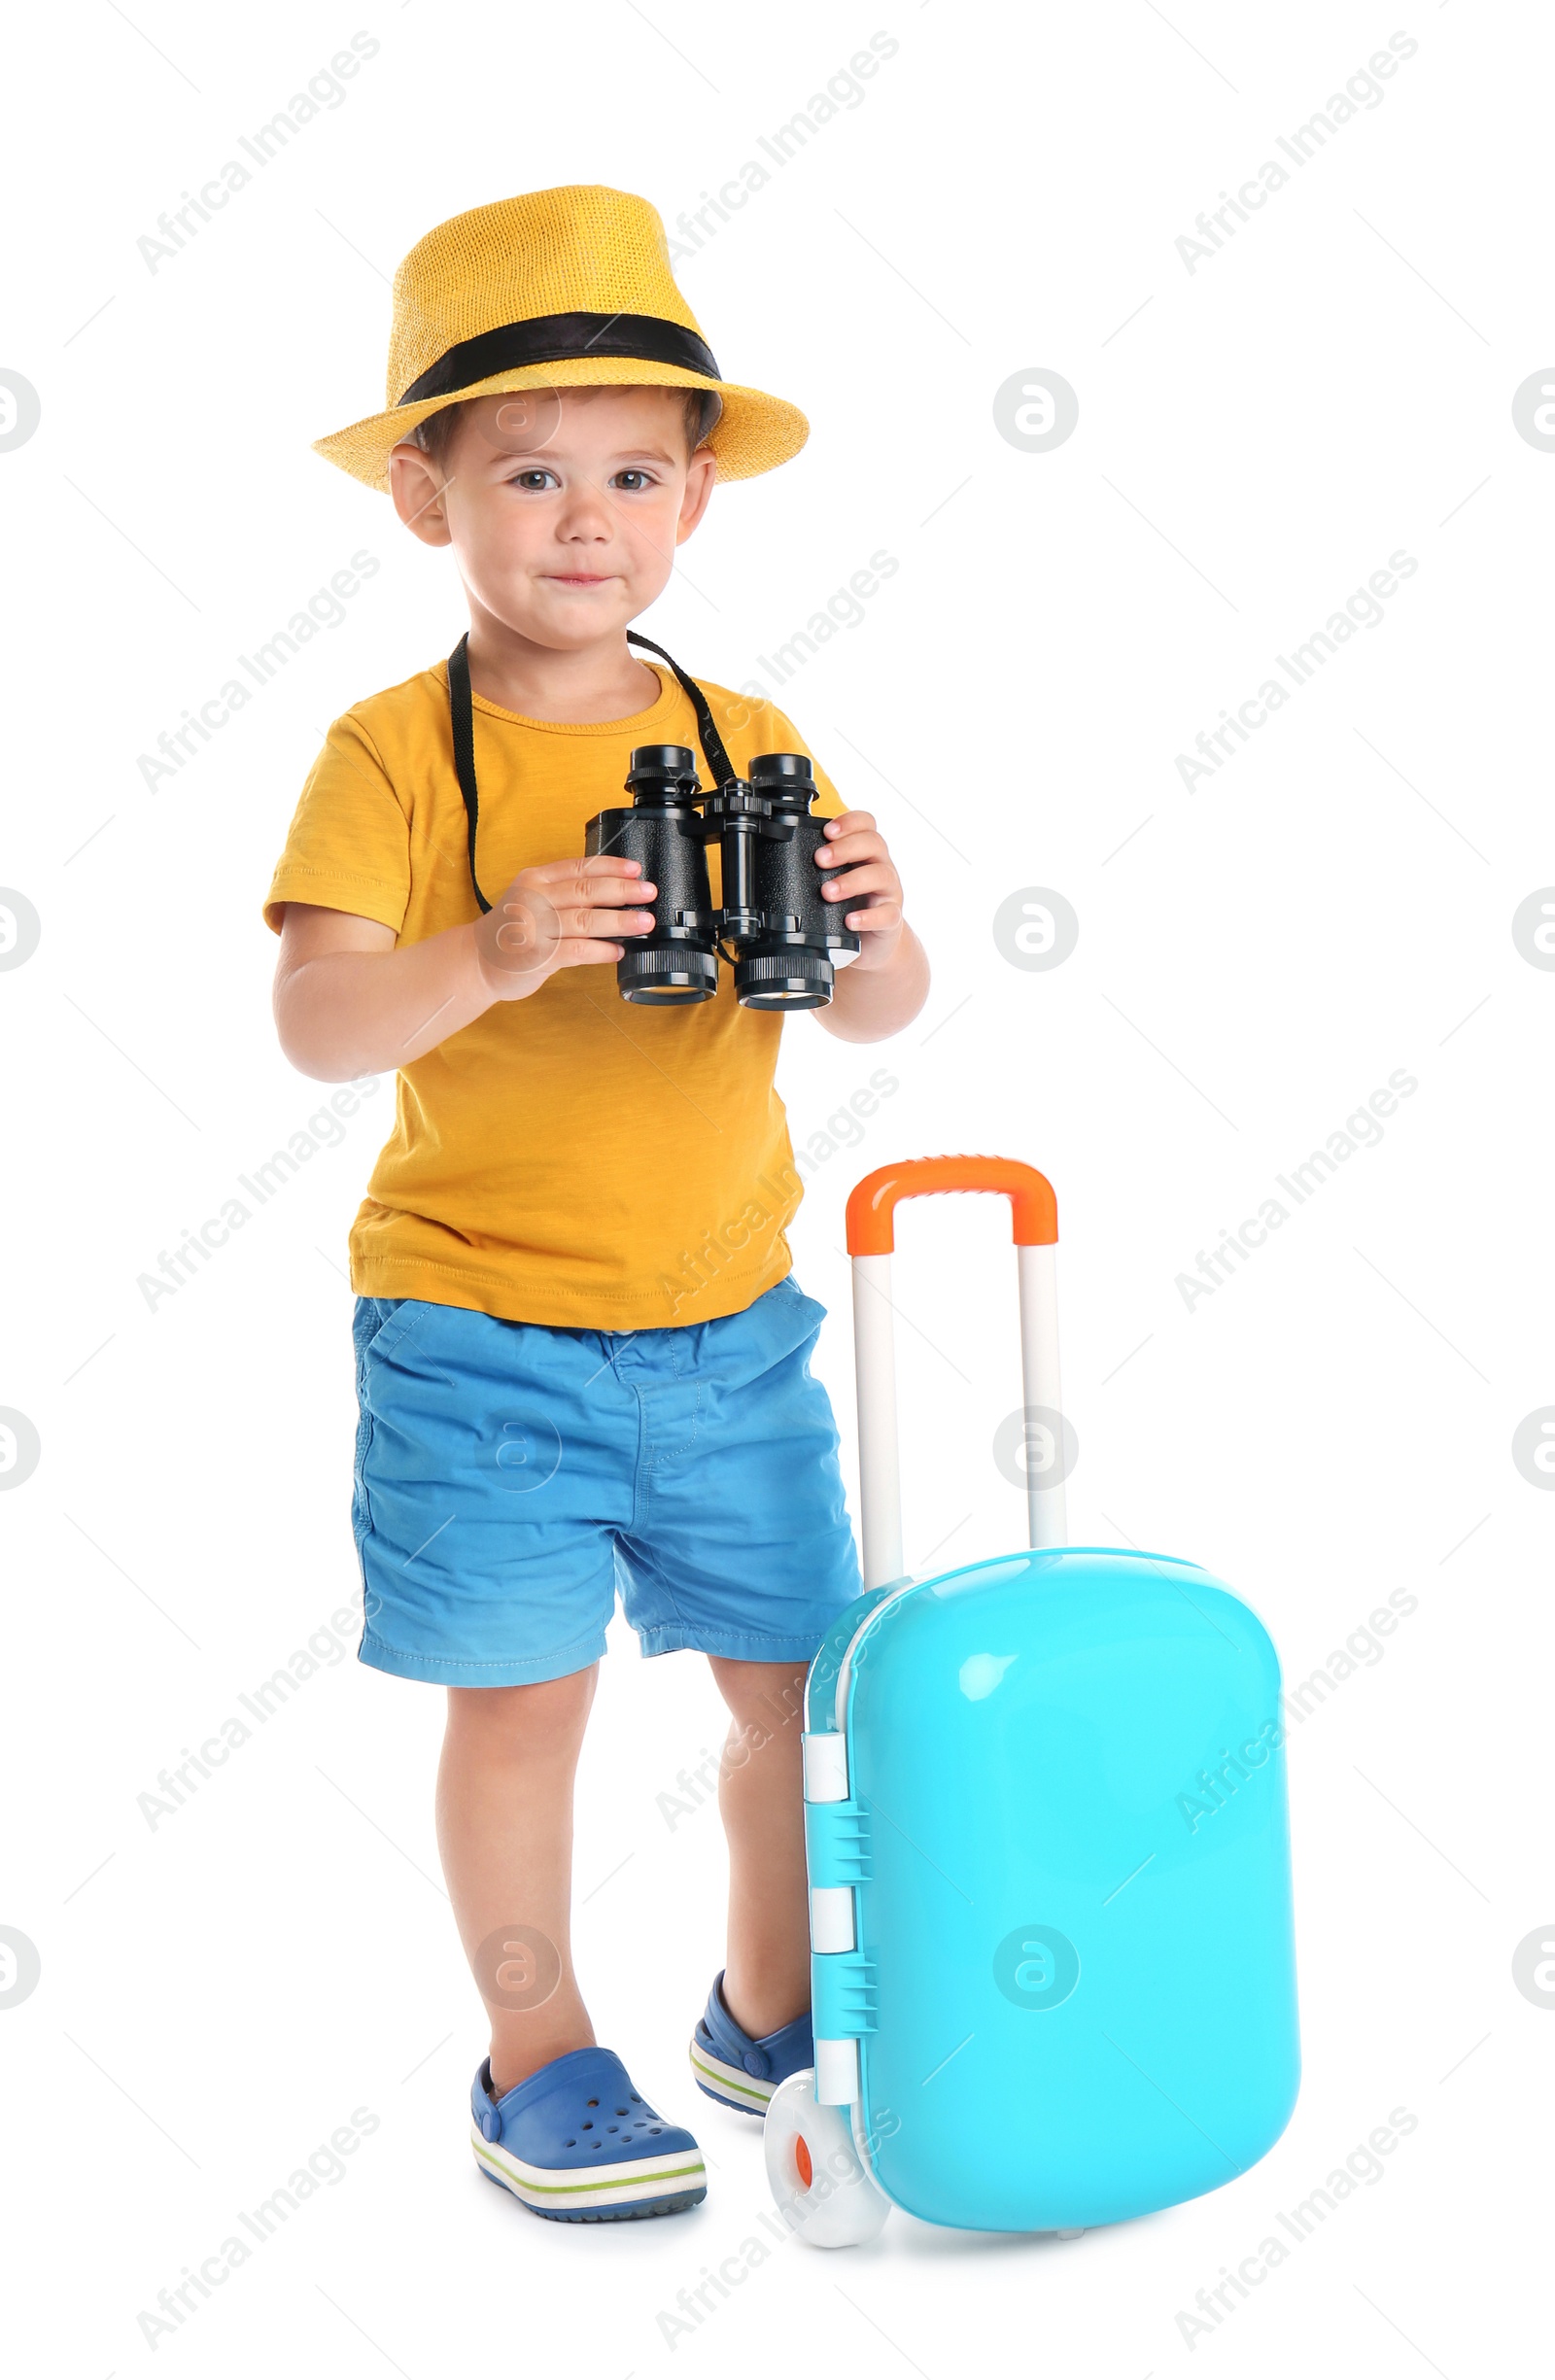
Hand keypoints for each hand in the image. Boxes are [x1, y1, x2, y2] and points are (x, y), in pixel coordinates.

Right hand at [472, 854, 654, 1000]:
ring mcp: (534, 927)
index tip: (636, 869)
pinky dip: (602, 950)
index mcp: (535, 879)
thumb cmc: (512, 930)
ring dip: (620, 921)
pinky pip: (577, 950)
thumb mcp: (531, 898)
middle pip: (586, 890)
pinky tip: (618, 951)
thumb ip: (563, 892)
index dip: (611, 866)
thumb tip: (614, 892)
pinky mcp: (538, 955)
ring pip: (585, 920)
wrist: (477, 960)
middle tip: (649, 892)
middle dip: (623, 891)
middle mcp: (534, 898)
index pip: (579, 866)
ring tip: (644, 922)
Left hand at [814, 810, 904, 971]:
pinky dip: (868, 917)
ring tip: (828, 892)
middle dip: (844, 848)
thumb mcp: (834, 880)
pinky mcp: (892, 918)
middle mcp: (880, 865)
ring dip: (852, 881)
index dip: (849, 822)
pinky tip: (851, 920)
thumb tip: (780, 861)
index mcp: (865, 851)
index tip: (826, 831)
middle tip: (820, 859)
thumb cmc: (849, 904)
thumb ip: (820, 868)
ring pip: (881, 875)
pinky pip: (887, 914)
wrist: (870, 940)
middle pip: (873, 843)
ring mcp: (889, 891)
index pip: (865, 823)